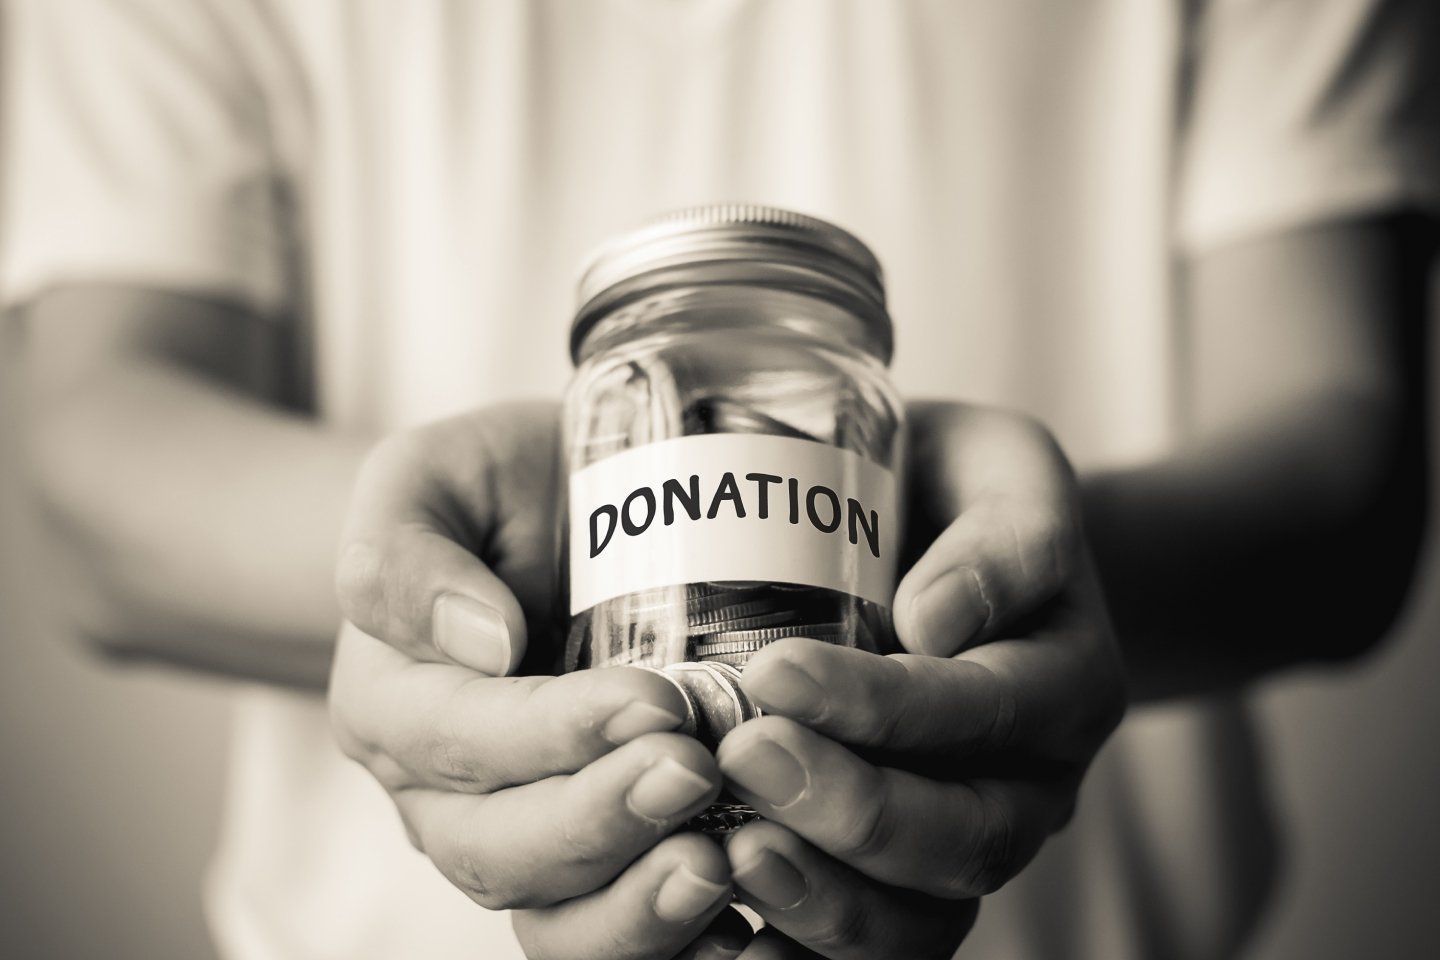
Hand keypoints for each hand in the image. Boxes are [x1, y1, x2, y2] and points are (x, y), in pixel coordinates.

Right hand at [329, 402, 754, 958]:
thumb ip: (407, 554)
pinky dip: (669, 942)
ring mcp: (517, 832)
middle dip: (601, 820)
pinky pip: (611, 927)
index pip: (460, 741)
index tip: (654, 700)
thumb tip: (480, 642)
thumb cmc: (493, 488)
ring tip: (718, 866)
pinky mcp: (592, 852)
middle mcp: (441, 792)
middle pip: (499, 849)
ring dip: (636, 907)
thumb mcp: (427, 477)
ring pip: (553, 914)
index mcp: (393, 703)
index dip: (553, 733)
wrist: (554, 509)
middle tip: (697, 771)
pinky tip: (738, 927)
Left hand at [715, 402, 1126, 959]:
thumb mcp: (1009, 471)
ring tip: (732, 858)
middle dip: (851, 810)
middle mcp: (1034, 781)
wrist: (964, 540)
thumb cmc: (966, 493)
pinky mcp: (914, 876)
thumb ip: (1003, 537)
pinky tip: (735, 933)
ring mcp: (975, 836)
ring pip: (925, 914)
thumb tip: (936, 621)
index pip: (985, 709)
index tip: (776, 673)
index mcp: (1066, 680)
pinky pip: (884, 940)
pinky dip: (811, 948)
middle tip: (744, 759)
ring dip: (828, 899)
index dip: (884, 706)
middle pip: (963, 837)